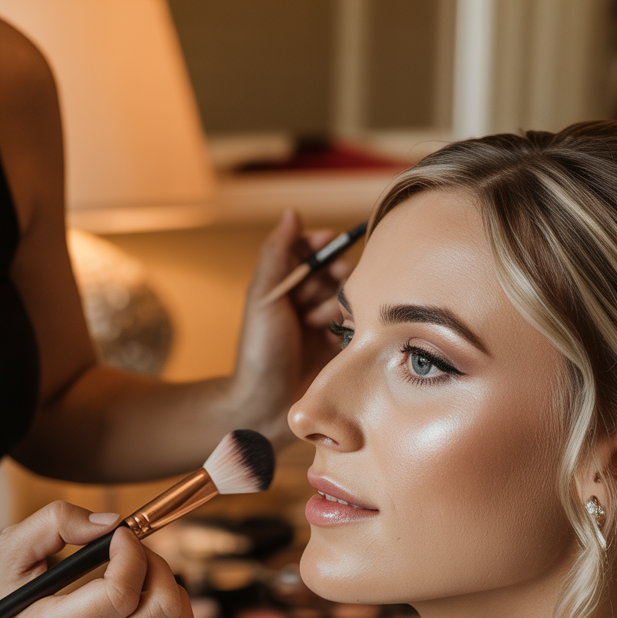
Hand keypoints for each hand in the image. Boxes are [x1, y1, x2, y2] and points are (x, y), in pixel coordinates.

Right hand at [0, 502, 224, 617]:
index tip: (121, 537)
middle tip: (138, 553)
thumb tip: (112, 523)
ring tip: (153, 581)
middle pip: (156, 615)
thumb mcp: (9, 550)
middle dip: (158, 567)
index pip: (119, 595)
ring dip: (180, 599)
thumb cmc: (2, 601)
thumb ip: (55, 522)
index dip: (133, 554)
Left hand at [229, 209, 354, 445]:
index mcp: (283, 287)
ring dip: (334, 306)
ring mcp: (323, 325)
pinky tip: (336, 339)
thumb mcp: (264, 296)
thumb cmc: (259, 352)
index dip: (320, 246)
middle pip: (333, 272)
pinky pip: (357, 324)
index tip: (329, 246)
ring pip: (347, 297)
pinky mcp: (339, 347)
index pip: (308, 251)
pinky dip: (349, 326)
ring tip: (317, 325)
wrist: (268, 404)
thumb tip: (292, 213)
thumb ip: (277, 253)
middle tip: (320, 294)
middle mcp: (304, 302)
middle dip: (330, 279)